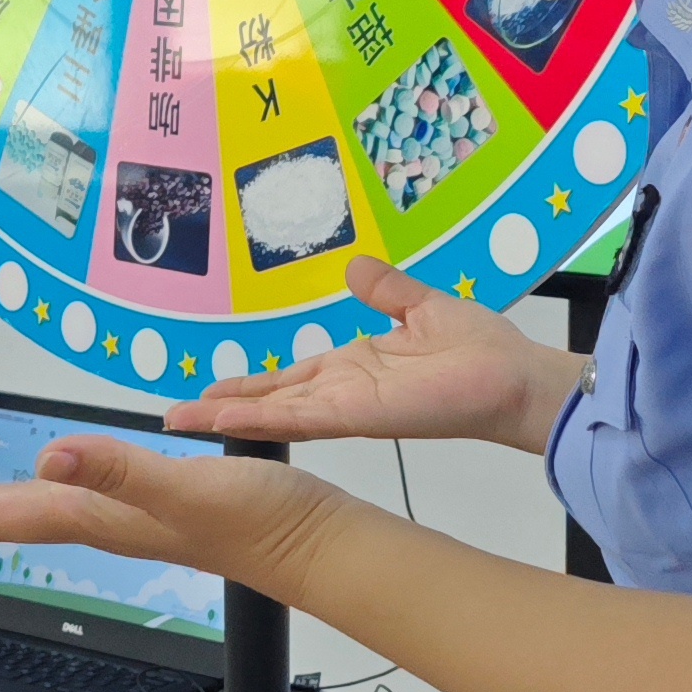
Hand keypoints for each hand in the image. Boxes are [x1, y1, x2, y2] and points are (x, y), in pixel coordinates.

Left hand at [0, 437, 339, 608]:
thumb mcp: (185, 485)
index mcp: (99, 514)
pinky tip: (44, 492)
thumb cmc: (261, 518)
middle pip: (8, 520)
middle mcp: (104, 519)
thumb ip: (118, 471)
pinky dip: (40, 500)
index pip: (4, 517)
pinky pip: (74, 506)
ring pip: (36, 515)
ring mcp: (126, 517)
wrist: (317, 544)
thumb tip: (53, 456)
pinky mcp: (151, 507)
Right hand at [159, 256, 584, 453]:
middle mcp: (344, 392)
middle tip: (175, 418)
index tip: (212, 390)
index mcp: (355, 369)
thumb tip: (355, 267)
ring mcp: (348, 408)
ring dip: (229, 420)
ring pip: (276, 415)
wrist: (516, 380)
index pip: (291, 379)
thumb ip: (386, 291)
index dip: (251, 387)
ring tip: (182, 424)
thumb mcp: (423, 307)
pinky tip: (227, 422)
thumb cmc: (482, 351)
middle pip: (271, 402)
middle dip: (223, 411)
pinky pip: (302, 418)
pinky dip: (263, 419)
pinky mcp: (360, 416)